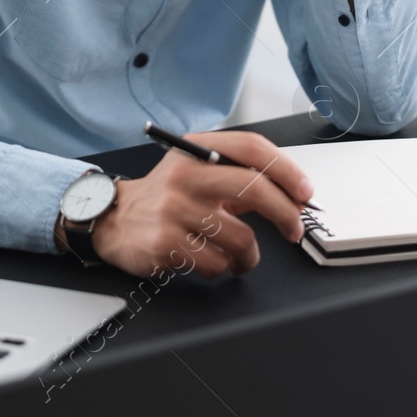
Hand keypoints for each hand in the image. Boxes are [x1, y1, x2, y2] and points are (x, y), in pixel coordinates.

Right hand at [82, 132, 315, 277]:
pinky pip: (216, 263)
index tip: (304, 193)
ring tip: (240, 255)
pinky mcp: (166, 243)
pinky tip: (207, 259)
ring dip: (249, 255)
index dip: (286, 170)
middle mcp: (185, 175)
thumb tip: (291, 196)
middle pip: (254, 189)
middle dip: (285, 215)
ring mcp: (174, 209)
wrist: (111, 219)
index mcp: (196, 150)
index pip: (251, 148)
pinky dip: (221, 267)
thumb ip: (239, 177)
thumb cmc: (165, 197)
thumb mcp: (197, 171)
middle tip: (294, 230)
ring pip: (240, 238)